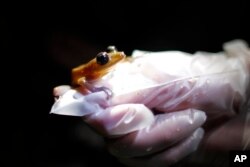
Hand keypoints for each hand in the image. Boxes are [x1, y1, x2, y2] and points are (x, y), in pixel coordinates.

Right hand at [52, 86, 206, 166]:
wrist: (236, 100)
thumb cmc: (205, 81)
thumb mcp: (168, 81)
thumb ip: (128, 92)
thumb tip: (90, 101)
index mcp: (127, 84)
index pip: (91, 96)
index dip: (73, 99)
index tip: (58, 94)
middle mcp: (126, 108)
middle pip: (111, 134)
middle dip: (152, 131)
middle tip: (186, 115)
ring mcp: (138, 131)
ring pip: (130, 152)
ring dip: (169, 140)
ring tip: (195, 120)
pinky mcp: (153, 150)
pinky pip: (151, 162)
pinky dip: (174, 151)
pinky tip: (191, 134)